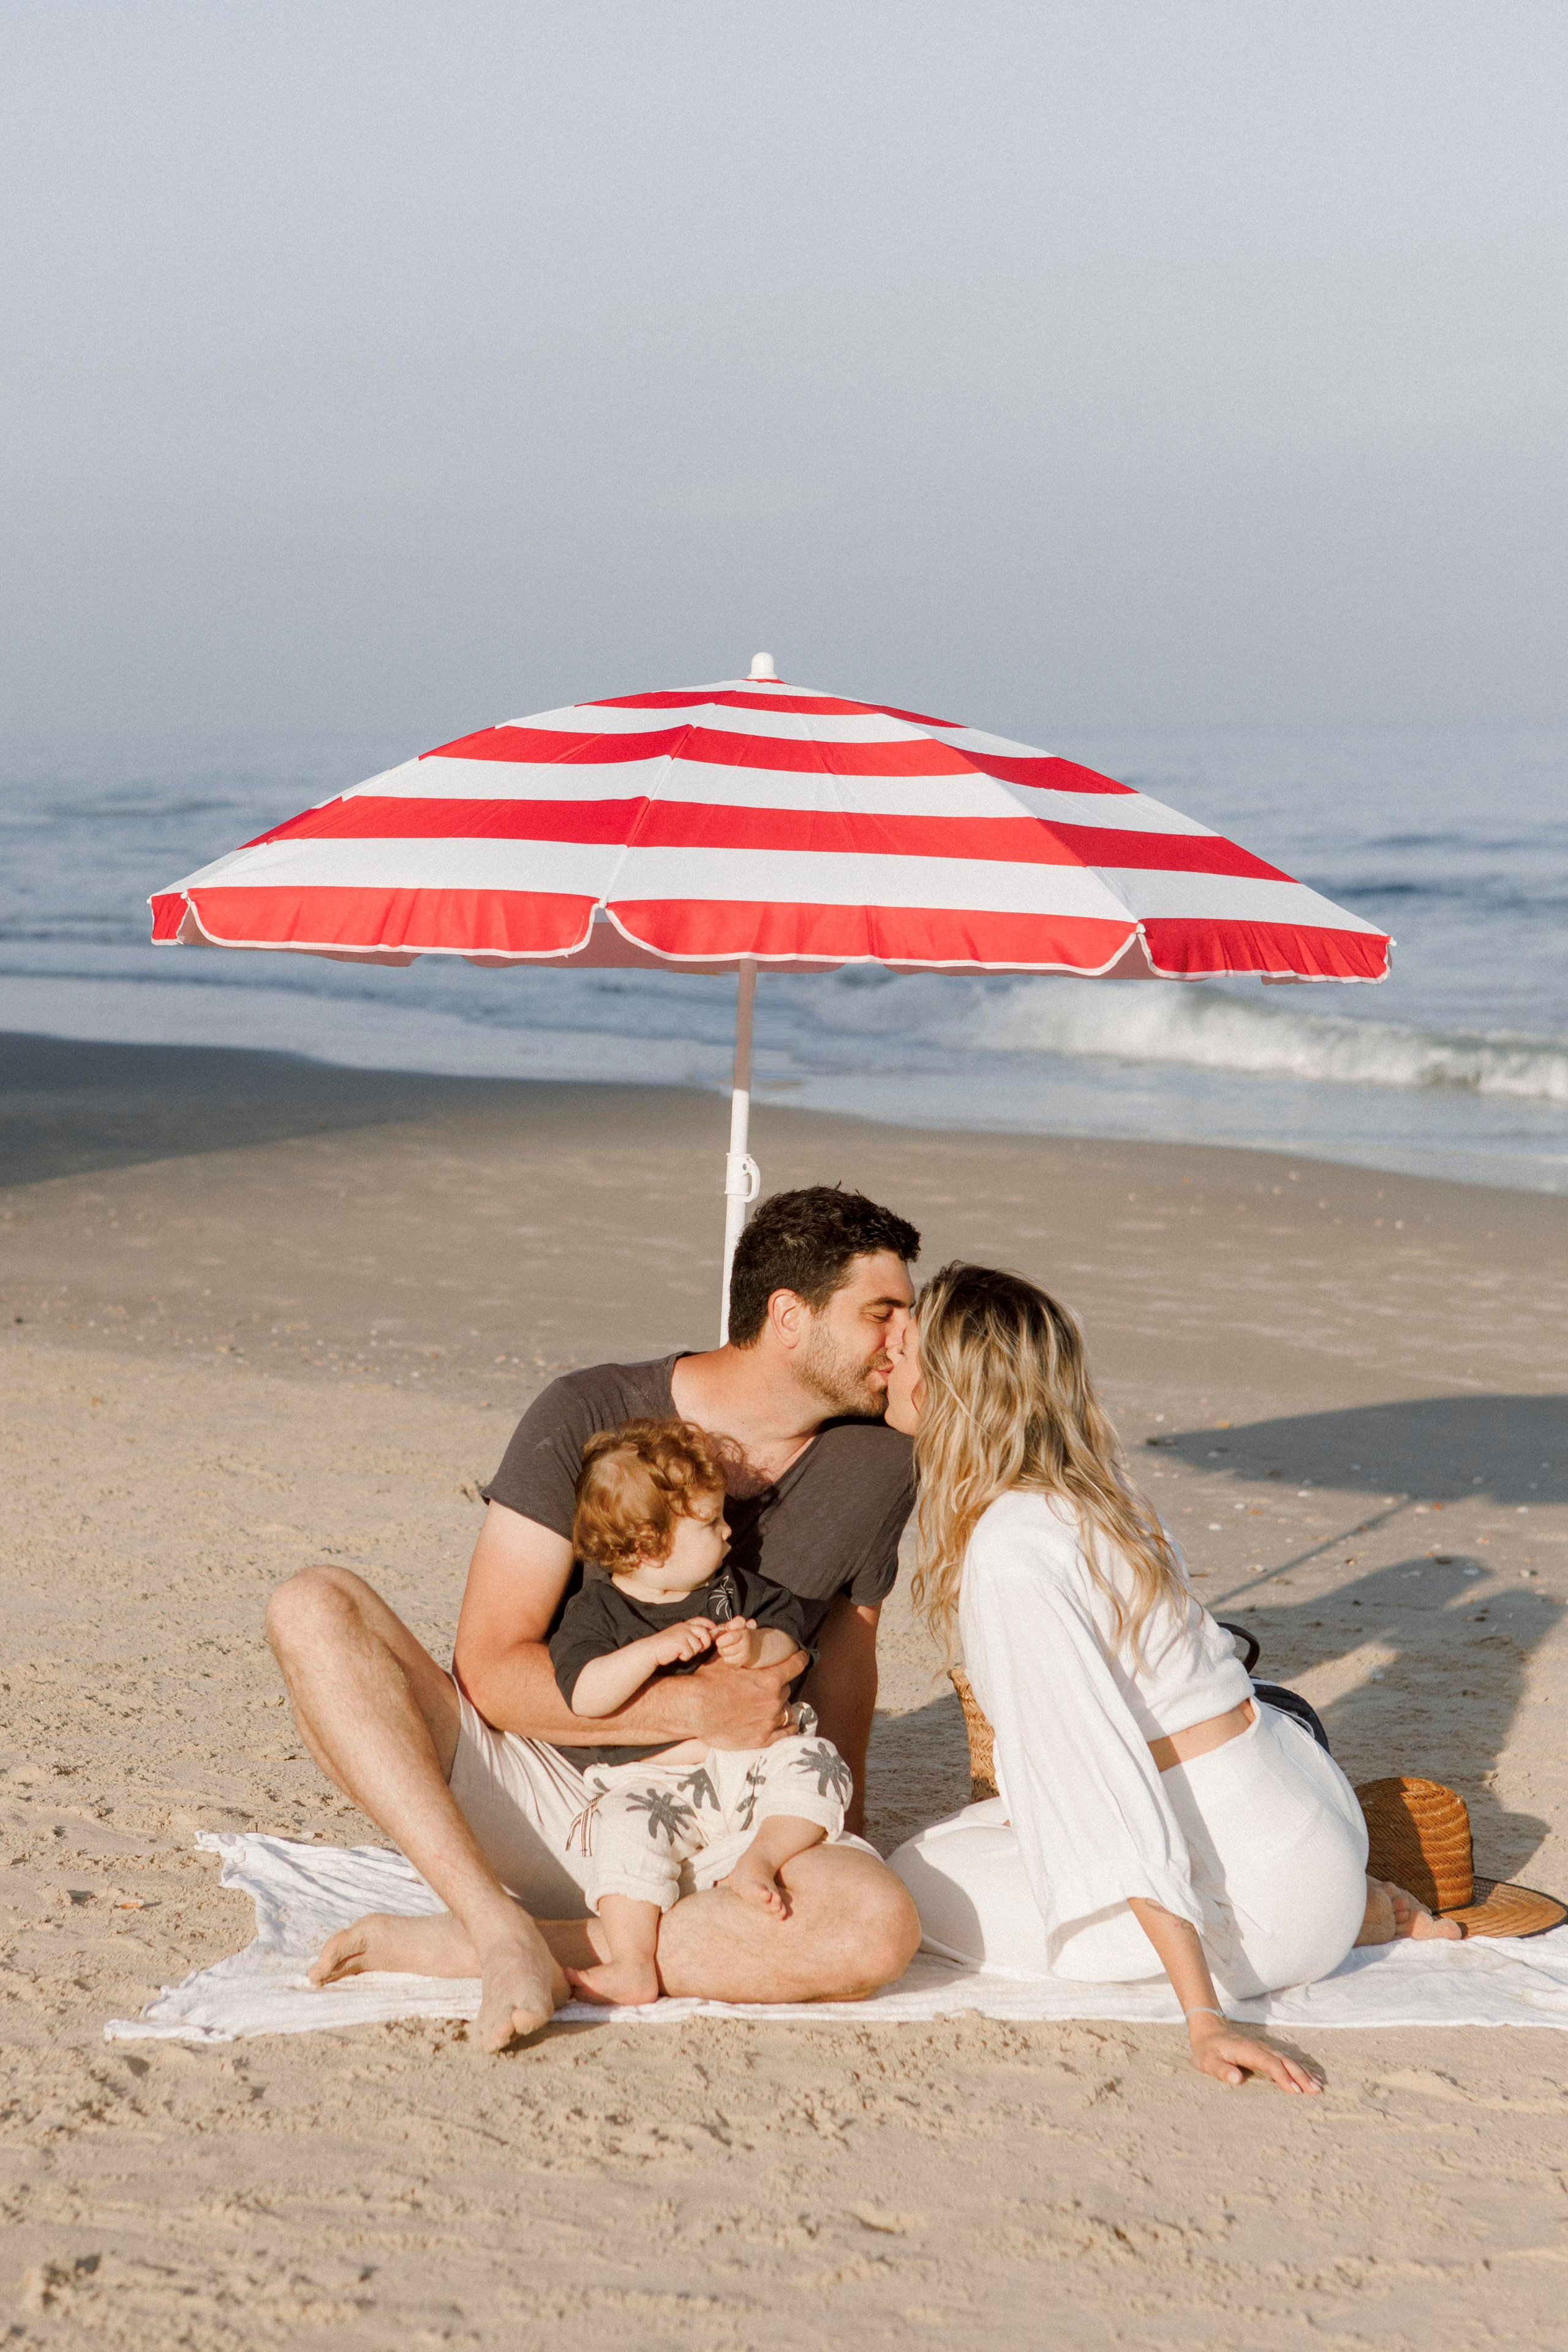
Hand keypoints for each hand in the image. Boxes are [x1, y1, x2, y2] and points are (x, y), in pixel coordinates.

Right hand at [650, 1618, 716, 1666]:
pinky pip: (690, 1653)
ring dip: (691, 1652)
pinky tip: (677, 1655)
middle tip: (701, 1649)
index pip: (699, 1620)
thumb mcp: (678, 1635)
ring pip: (698, 1646)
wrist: (651, 1650)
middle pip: (704, 1633)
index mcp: (684, 1625)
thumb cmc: (665, 1645)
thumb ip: (689, 1634)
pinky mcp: (680, 1643)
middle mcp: (684, 1627)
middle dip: (706, 1642)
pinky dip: (685, 1657)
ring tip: (681, 1652)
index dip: (709, 1623)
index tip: (714, 1628)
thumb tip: (705, 1638)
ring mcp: (682, 1634)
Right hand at [683, 1646, 807, 1748]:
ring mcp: (769, 1721)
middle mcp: (774, 1699)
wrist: (694, 1709)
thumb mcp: (726, 1657)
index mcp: (770, 1678)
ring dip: (780, 1706)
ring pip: (785, 1710)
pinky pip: (785, 1733)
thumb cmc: (708, 1681)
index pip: (796, 1665)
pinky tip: (788, 1725)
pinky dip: (788, 1728)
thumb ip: (742, 1643)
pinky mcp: (762, 1738)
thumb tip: (752, 1624)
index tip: (802, 1657)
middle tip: (766, 1685)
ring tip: (771, 1705)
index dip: (800, 1659)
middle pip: (785, 1688)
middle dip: (778, 1685)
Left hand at [711, 1617, 756, 1664]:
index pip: (739, 1622)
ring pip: (725, 1651)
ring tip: (725, 1648)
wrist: (752, 1647)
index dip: (732, 1624)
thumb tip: (710, 1634)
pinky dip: (726, 1658)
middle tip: (719, 1642)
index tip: (728, 1627)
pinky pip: (727, 1660)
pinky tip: (730, 1655)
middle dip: (720, 1640)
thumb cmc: (735, 1635)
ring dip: (721, 1650)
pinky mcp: (743, 1660)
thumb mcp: (729, 1628)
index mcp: (742, 1626)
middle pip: (730, 1637)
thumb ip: (719, 1629)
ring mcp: (746, 1649)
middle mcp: (746, 1636)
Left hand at [1187, 2012, 1322, 2093]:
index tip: (1296, 2091)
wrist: (1209, 2030)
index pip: (1270, 2064)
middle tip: (1316, 2091)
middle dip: (1301, 2076)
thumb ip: (1221, 2070)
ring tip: (1319, 2087)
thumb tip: (1237, 2079)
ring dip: (1304, 2072)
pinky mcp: (1267, 2052)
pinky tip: (1310, 2077)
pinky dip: (1300, 2068)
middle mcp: (1260, 2048)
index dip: (1283, 2077)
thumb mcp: (1207, 2061)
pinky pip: (1286, 2060)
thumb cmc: (1207, 2050)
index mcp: (1248, 2050)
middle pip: (1284, 2061)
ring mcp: (1265, 2048)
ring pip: (1289, 2060)